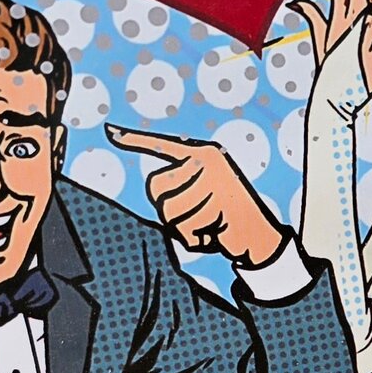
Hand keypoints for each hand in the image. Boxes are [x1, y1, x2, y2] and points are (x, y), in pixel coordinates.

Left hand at [108, 126, 286, 267]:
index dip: (134, 140)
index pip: (161, 145)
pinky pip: (184, 230)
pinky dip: (196, 240)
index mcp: (203, 154)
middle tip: (198, 214)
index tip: (110, 132)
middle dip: (169, 210)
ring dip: (184, 227)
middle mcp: (207, 161)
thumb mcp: (207, 192)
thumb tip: (156, 186)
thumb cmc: (227, 216)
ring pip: (168, 212)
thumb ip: (182, 186)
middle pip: (156, 188)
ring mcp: (213, 181)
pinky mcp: (218, 204)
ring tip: (208, 224)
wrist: (262, 237)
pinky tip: (215, 234)